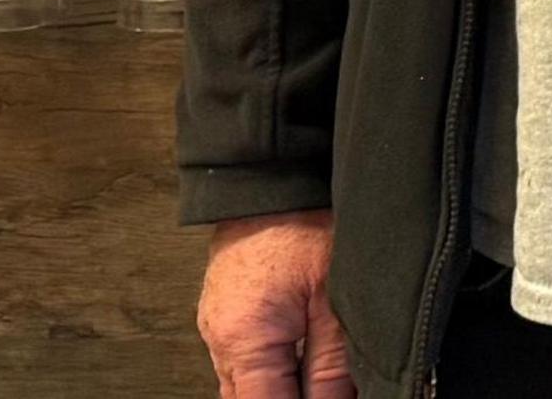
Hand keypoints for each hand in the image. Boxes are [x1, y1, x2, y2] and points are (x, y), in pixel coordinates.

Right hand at [200, 211, 353, 398]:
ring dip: (280, 386)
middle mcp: (219, 338)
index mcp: (244, 341)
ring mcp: (217, 324)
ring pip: (247, 384)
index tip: (332, 397)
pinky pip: (244, 358)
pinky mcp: (225, 311)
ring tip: (319, 373)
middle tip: (330, 385)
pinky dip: (271, 366)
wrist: (274, 175)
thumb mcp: (334, 302)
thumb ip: (332, 370)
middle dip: (290, 398)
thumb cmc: (304, 222)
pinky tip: (300, 357)